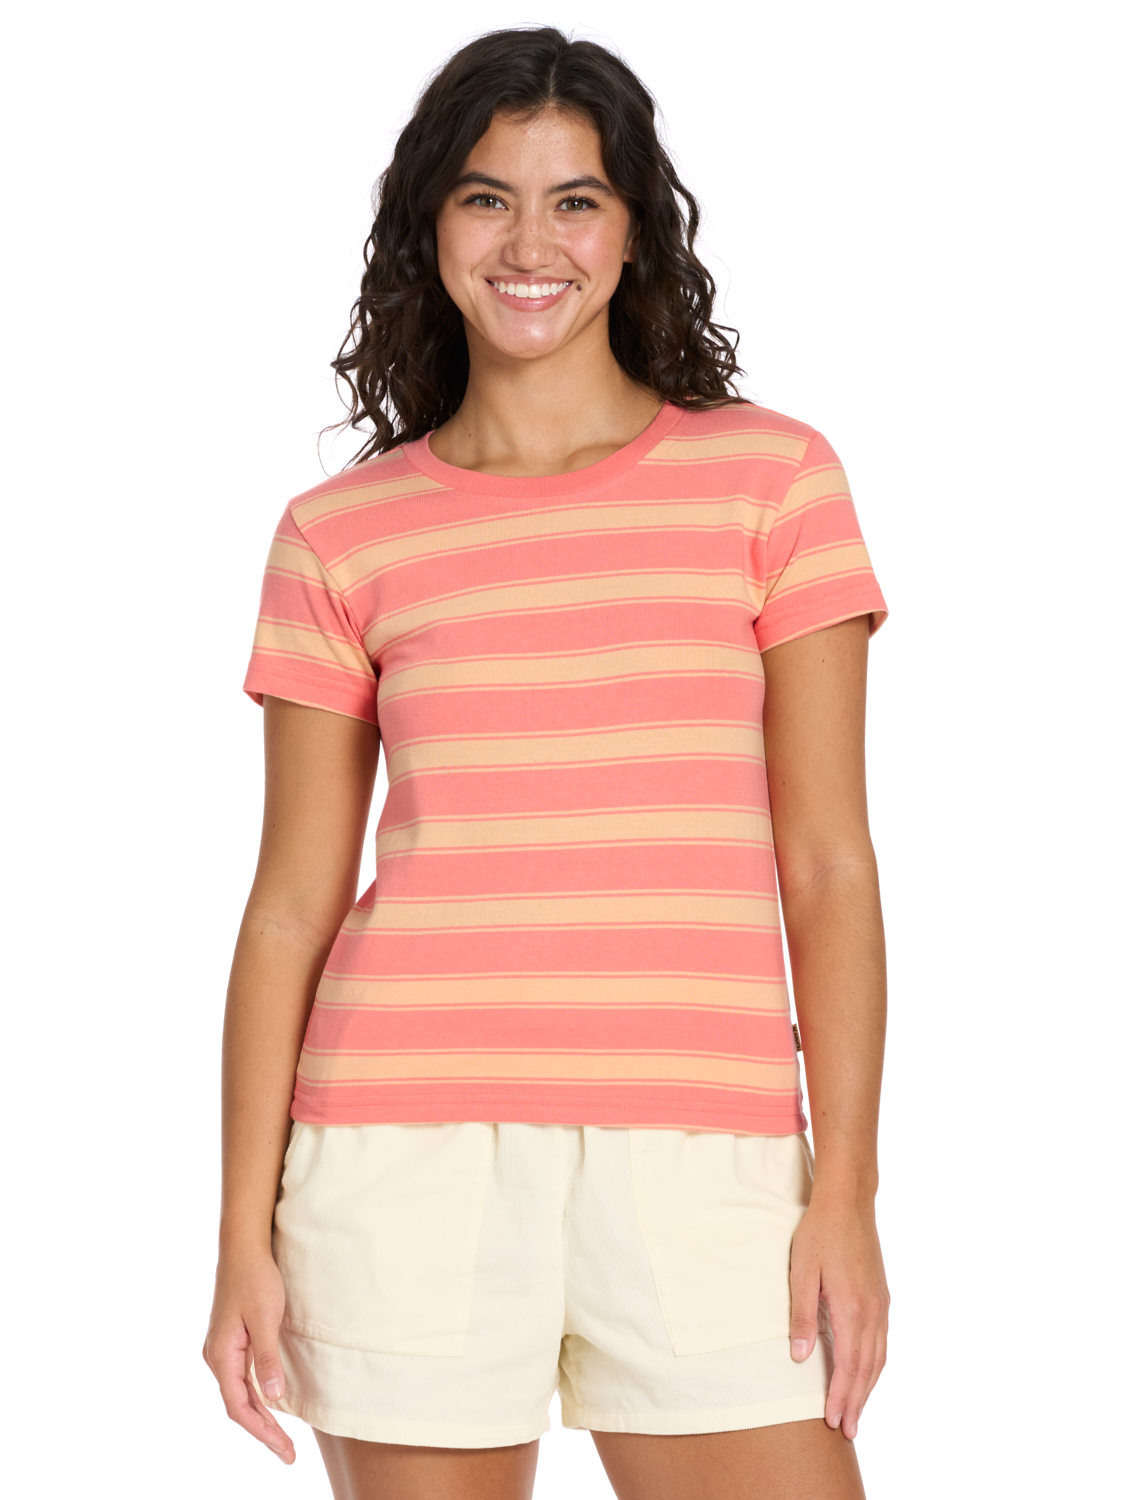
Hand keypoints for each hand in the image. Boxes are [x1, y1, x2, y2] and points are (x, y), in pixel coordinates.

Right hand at [202, 1250, 295, 1463]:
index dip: (262, 1432)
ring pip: (239, 1393)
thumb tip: (274, 1399)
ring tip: (282, 1438)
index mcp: (221, 1355)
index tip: (285, 1450)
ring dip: (260, 1416)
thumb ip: (268, 1359)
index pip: (239, 1407)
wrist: (244, 1248)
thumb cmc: (255, 1279)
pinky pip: (242, 1378)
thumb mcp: (266, 1319)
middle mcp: (217, 1356)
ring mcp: (222, 1349)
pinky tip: (272, 1404)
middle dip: (263, 1431)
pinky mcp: (231, 1340)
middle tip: (289, 1453)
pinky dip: (257, 1396)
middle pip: (238, 1405)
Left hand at [788, 1191, 889, 1440]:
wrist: (848, 1202)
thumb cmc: (820, 1233)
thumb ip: (802, 1316)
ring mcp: (881, 1305)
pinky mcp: (882, 1297)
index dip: (841, 1397)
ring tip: (856, 1412)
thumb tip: (801, 1358)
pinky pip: (882, 1342)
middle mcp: (873, 1312)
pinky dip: (875, 1366)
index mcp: (852, 1308)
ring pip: (879, 1358)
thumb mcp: (801, 1272)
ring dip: (868, 1388)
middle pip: (867, 1370)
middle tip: (846, 1431)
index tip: (832, 1421)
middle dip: (857, 1402)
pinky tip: (867, 1373)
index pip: (849, 1366)